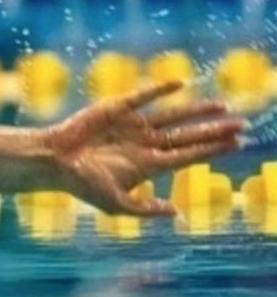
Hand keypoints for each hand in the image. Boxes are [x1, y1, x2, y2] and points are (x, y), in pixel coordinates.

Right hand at [43, 81, 245, 215]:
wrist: (53, 161)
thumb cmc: (81, 185)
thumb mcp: (116, 205)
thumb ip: (145, 209)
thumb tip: (177, 212)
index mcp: (148, 165)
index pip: (189, 155)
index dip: (214, 149)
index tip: (238, 143)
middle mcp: (144, 144)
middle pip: (187, 135)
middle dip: (215, 131)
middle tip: (242, 124)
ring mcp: (132, 125)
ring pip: (172, 116)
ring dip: (197, 110)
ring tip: (223, 106)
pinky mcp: (116, 108)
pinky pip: (143, 96)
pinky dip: (160, 89)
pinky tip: (180, 84)